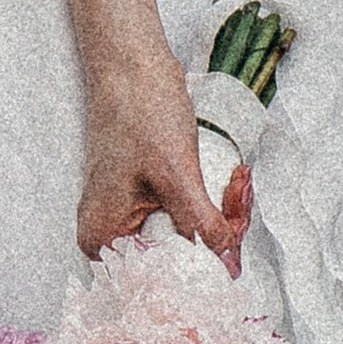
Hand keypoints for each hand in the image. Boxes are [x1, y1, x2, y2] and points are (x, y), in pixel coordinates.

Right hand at [78, 41, 246, 272]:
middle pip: (177, 259)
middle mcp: (111, 232)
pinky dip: (212, 200)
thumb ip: (199, 224)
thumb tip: (225, 263)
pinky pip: (186, 213)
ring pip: (187, 235)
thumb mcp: (175, 174)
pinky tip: (231, 182)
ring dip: (221, 214)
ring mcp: (130, 212)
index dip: (202, 269)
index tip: (233, 246)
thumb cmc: (139, 109)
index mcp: (103, 240)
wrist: (132, 61)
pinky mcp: (149, 194)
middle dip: (219, 233)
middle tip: (240, 199)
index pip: (158, 282)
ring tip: (238, 184)